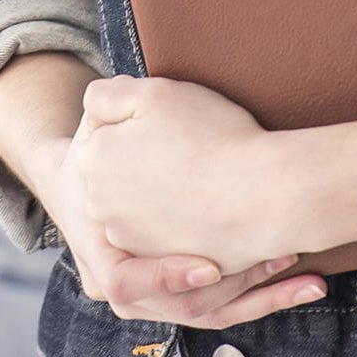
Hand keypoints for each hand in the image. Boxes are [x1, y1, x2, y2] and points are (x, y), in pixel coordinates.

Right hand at [25, 112, 324, 330]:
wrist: (86, 188)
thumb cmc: (100, 155)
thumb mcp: (95, 128)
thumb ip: (106, 106)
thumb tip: (110, 98)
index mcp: (99, 256)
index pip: (125, 284)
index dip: (166, 277)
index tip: (209, 266)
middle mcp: (128, 290)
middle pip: (184, 306)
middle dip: (237, 282)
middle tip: (283, 256)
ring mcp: (160, 299)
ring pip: (215, 312)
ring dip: (262, 292)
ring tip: (302, 263)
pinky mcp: (187, 296)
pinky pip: (232, 310)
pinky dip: (269, 298)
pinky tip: (307, 283)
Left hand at [73, 75, 302, 272]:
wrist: (265, 196)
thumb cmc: (213, 137)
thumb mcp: (154, 93)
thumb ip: (110, 94)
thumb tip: (97, 102)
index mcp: (91, 160)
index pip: (106, 129)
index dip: (142, 121)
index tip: (174, 124)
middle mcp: (99, 204)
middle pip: (122, 169)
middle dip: (147, 158)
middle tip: (190, 148)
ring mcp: (128, 238)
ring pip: (143, 202)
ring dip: (165, 191)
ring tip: (204, 177)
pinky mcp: (159, 263)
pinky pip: (166, 234)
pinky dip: (182, 221)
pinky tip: (210, 205)